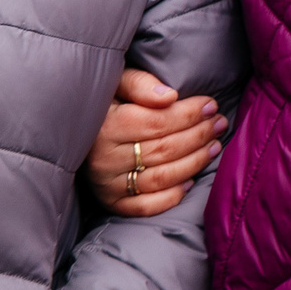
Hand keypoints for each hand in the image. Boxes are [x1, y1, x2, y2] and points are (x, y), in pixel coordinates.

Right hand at [85, 68, 228, 216]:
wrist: (71, 129)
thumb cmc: (103, 101)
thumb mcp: (115, 82)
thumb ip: (139, 84)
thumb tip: (170, 96)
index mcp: (105, 125)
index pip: (157, 122)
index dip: (189, 114)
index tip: (211, 105)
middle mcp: (104, 158)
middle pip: (164, 149)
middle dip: (198, 136)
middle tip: (219, 123)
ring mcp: (107, 184)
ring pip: (161, 178)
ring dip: (194, 163)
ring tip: (214, 146)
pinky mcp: (112, 203)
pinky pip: (146, 206)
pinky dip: (172, 196)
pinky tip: (191, 181)